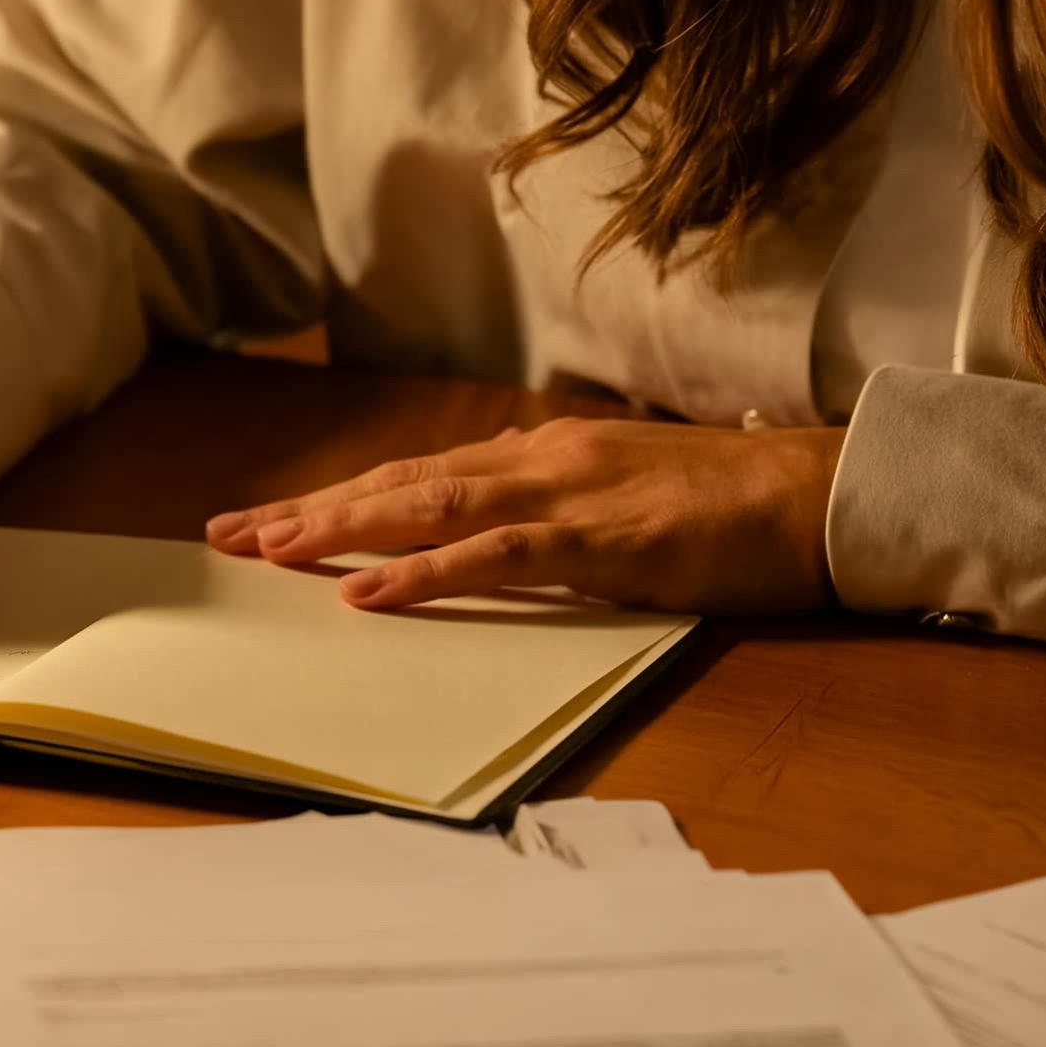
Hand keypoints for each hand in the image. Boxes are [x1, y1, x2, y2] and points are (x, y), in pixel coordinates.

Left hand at [205, 417, 845, 614]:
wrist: (819, 493)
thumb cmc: (721, 502)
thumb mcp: (614, 493)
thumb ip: (543, 506)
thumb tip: (479, 522)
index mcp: (535, 454)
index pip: (412, 473)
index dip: (334, 497)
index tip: (263, 520)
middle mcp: (534, 461)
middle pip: (397, 482)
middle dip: (308, 510)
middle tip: (227, 536)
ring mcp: (565, 495)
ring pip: (427, 506)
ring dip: (342, 530)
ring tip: (268, 552)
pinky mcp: (600, 541)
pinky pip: (494, 556)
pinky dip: (423, 572)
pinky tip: (366, 592)